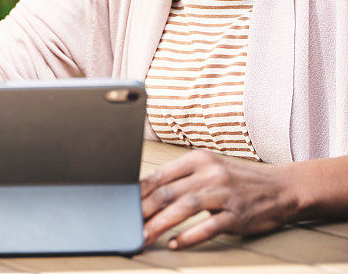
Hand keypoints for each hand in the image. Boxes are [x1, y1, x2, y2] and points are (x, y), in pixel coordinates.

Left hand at [141, 149, 298, 248]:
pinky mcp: (237, 215)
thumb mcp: (209, 169)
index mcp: (198, 160)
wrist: (282, 187)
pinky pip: (209, 227)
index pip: (160, 175)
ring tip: (145, 236)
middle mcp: (210, 173)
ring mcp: (224, 194)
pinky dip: (189, 236)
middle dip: (143, 211)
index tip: (123, 204)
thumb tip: (145, 192)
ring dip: (160, 224)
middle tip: (127, 224)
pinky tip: (175, 243)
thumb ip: (182, 178)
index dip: (139, 192)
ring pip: (184, 208)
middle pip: (168, 192)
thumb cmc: (238, 180)